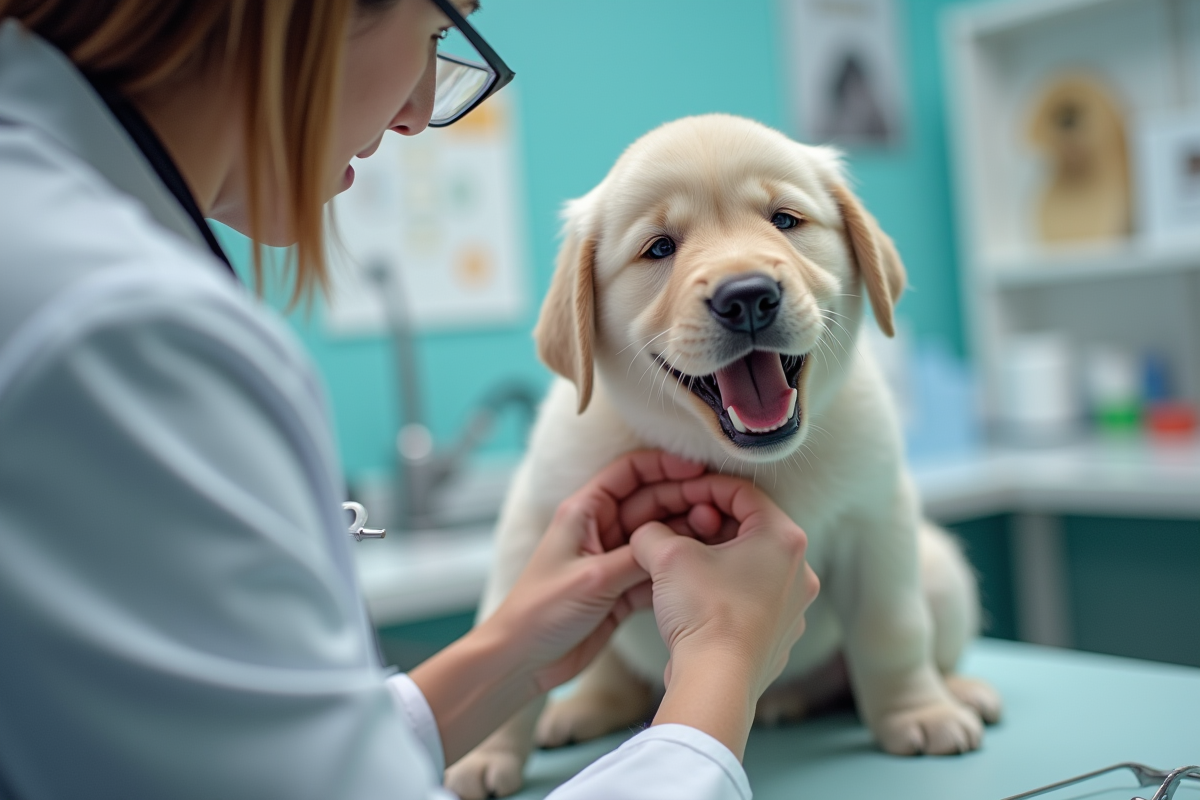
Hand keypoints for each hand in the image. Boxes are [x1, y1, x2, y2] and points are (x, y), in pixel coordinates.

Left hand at [483, 450, 711, 692]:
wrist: (524, 662)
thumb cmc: (541, 612)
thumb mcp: (593, 578)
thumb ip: (637, 556)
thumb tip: (678, 539)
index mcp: (584, 512)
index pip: (629, 473)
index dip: (664, 465)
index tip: (699, 470)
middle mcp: (600, 529)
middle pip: (651, 501)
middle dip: (684, 499)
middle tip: (719, 506)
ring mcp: (613, 559)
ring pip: (658, 534)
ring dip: (686, 533)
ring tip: (720, 533)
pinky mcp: (622, 588)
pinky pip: (657, 568)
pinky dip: (678, 565)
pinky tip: (704, 565)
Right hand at [628, 474, 819, 758]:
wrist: (716, 682)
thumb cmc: (703, 612)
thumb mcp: (667, 555)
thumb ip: (653, 531)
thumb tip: (647, 532)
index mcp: (784, 538)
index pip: (743, 493)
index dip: (705, 488)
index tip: (680, 495)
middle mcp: (800, 570)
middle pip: (750, 528)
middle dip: (712, 525)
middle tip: (681, 529)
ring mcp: (794, 606)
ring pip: (752, 564)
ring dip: (719, 557)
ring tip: (685, 565)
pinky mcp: (781, 635)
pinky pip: (753, 598)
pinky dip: (728, 590)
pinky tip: (698, 599)